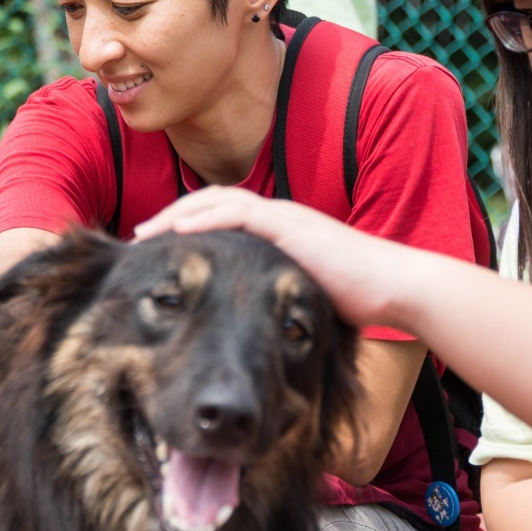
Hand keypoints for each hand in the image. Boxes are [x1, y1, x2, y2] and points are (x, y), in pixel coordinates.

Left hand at [134, 186, 421, 327]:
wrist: (393, 286)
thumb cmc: (357, 297)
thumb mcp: (305, 295)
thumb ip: (279, 298)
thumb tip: (261, 328)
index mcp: (278, 231)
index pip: (222, 217)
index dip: (186, 228)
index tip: (156, 252)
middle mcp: (277, 217)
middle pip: (210, 204)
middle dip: (170, 219)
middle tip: (138, 240)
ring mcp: (284, 218)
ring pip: (217, 202)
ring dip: (176, 216)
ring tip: (145, 234)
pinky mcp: (291, 227)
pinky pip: (240, 214)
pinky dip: (206, 218)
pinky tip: (180, 232)